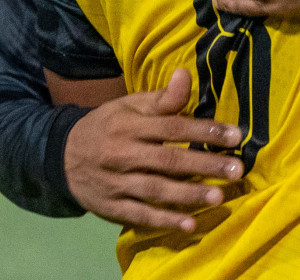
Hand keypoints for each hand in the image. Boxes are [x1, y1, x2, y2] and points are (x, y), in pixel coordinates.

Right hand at [63, 67, 245, 230]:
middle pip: (169, 160)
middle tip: (237, 169)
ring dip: (188, 194)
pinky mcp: (111, 207)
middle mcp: (123, 153)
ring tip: (218, 196)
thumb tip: (185, 74)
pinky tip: (189, 224)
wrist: (62, 156)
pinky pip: (140, 215)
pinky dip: (164, 221)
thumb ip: (162, 98)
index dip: (205, 130)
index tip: (236, 136)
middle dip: (205, 164)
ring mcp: (116, 183)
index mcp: (129, 125)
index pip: (173, 127)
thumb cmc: (108, 126)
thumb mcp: (130, 106)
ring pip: (156, 189)